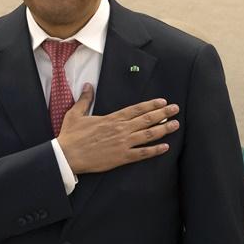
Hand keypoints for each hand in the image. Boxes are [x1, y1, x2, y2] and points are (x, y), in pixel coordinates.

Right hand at [56, 85, 178, 173]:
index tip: (163, 101)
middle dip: (163, 113)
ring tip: (175, 125)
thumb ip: (85, 99)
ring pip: (148, 135)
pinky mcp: (121, 157)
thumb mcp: (75, 114)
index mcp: (112, 118)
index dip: (151, 105)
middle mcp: (121, 129)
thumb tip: (87, 85)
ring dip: (163, 129)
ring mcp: (122, 144)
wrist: (67, 155)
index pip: (136, 109)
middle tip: (176, 109)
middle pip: (147, 119)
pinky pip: (142, 154)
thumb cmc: (71, 135)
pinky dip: (154, 150)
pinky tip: (165, 147)